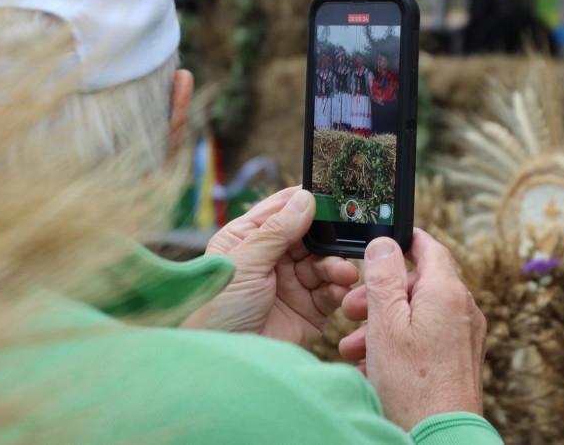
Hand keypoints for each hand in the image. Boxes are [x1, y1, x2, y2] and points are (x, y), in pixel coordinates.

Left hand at [181, 187, 358, 348]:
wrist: (225, 367)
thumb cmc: (217, 312)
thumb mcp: (244, 264)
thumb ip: (276, 232)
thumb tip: (304, 199)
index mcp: (249, 238)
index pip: (282, 210)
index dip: (306, 201)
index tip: (332, 195)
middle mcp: (272, 258)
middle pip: (310, 235)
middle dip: (328, 237)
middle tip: (346, 236)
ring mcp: (291, 283)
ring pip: (324, 262)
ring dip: (336, 264)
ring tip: (343, 272)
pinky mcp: (308, 309)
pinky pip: (331, 290)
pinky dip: (340, 288)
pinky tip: (341, 289)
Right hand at [338, 229, 485, 430]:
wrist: (439, 437)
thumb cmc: (411, 385)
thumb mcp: (386, 323)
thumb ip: (383, 277)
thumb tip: (384, 243)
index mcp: (447, 292)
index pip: (429, 247)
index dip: (403, 242)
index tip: (381, 245)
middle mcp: (463, 310)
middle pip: (418, 285)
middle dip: (381, 295)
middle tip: (351, 310)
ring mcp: (465, 337)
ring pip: (419, 315)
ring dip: (384, 325)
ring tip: (354, 347)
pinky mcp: (461, 361)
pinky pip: (428, 340)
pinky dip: (400, 344)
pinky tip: (373, 367)